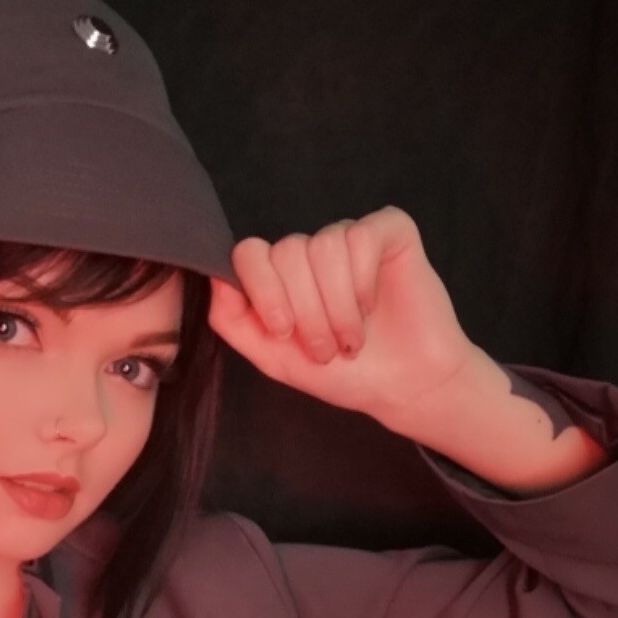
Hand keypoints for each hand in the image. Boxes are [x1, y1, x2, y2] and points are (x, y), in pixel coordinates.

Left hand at [207, 206, 481, 429]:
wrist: (405, 386)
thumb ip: (232, 320)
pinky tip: (373, 306)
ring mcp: (349, 237)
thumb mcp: (273, 357)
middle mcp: (311, 251)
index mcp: (282, 276)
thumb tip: (213, 278)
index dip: (264, 292)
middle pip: (286, 252)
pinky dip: (363, 282)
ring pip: (323, 248)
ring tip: (351, 339)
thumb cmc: (343, 375)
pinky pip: (360, 237)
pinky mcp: (389, 230)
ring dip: (337, 306)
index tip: (284, 331)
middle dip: (307, 312)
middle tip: (328, 349)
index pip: (249, 253)